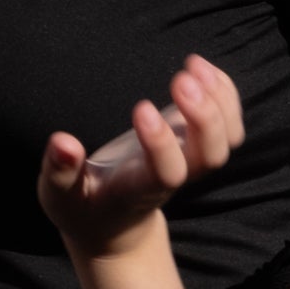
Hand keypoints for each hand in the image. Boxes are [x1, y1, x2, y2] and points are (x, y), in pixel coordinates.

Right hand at [36, 54, 248, 258]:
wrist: (116, 223)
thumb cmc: (83, 207)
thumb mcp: (61, 197)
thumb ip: (60, 172)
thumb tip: (62, 142)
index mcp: (140, 190)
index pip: (167, 172)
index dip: (162, 143)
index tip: (141, 108)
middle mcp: (175, 175)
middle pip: (212, 156)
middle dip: (205, 117)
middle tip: (181, 79)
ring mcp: (191, 159)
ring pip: (228, 139)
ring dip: (220, 100)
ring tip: (194, 65)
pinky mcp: (196, 143)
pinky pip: (229, 123)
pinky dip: (225, 92)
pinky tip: (204, 68)